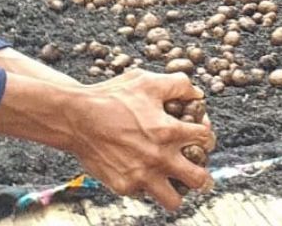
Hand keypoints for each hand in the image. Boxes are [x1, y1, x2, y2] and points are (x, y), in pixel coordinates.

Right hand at [69, 70, 214, 209]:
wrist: (75, 117)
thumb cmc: (112, 96)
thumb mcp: (147, 80)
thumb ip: (178, 84)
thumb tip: (197, 94)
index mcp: (169, 131)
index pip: (205, 140)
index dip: (205, 135)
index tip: (197, 135)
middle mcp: (159, 157)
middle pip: (199, 180)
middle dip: (202, 175)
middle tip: (195, 170)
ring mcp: (142, 175)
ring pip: (174, 200)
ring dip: (176, 191)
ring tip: (171, 181)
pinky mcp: (124, 186)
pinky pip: (144, 194)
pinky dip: (145, 186)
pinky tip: (140, 171)